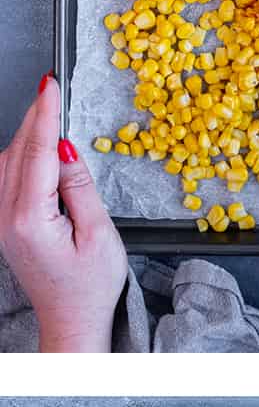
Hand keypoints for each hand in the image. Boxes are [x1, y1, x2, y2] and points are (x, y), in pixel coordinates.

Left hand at [0, 75, 126, 352]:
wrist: (71, 320)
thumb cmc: (90, 287)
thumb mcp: (100, 234)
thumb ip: (79, 187)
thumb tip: (64, 149)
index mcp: (29, 219)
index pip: (37, 152)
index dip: (45, 115)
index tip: (51, 86)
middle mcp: (4, 218)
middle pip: (17, 152)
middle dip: (35, 119)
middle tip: (51, 90)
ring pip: (6, 161)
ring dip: (27, 136)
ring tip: (49, 117)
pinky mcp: (1, 223)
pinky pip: (4, 177)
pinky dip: (20, 155)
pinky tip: (36, 149)